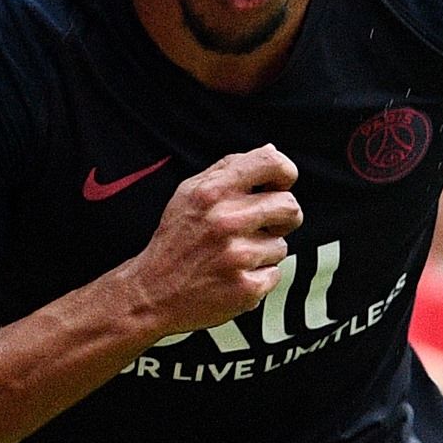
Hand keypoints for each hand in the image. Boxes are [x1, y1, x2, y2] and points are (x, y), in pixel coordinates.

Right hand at [115, 145, 302, 338]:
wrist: (153, 292)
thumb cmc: (176, 240)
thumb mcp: (189, 194)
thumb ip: (228, 169)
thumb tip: (271, 150)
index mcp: (212, 192)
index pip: (271, 164)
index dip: (285, 172)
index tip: (281, 184)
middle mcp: (226, 221)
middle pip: (290, 206)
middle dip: (285, 216)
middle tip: (268, 224)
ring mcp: (238, 256)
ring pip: (281, 244)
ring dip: (265, 250)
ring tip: (236, 255)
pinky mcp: (246, 287)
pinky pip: (275, 274)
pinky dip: (260, 276)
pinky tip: (234, 275)